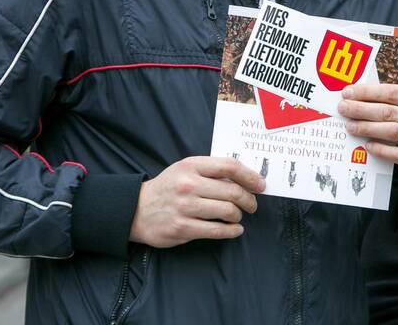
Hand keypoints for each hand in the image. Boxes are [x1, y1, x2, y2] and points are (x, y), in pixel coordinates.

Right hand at [129, 156, 265, 247]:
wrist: (136, 209)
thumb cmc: (169, 187)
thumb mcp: (186, 169)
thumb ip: (211, 171)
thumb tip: (245, 178)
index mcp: (191, 166)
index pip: (230, 167)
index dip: (250, 176)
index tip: (260, 184)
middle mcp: (188, 185)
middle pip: (232, 191)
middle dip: (249, 200)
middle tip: (252, 205)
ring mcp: (185, 207)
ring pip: (227, 211)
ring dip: (239, 215)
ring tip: (238, 216)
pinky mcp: (182, 228)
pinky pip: (217, 230)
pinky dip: (232, 231)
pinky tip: (235, 229)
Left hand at [337, 83, 397, 191]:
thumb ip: (388, 104)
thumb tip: (355, 97)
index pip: (392, 92)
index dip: (368, 92)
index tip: (347, 92)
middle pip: (388, 111)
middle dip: (362, 109)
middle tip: (343, 108)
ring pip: (392, 131)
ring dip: (367, 127)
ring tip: (349, 126)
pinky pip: (396, 153)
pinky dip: (380, 149)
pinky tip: (367, 145)